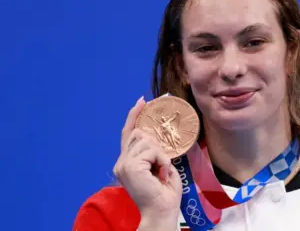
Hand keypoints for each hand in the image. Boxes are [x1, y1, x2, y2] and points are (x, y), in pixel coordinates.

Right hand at [113, 97, 181, 230]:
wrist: (161, 211)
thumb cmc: (164, 193)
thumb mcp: (160, 167)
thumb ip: (154, 152)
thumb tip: (157, 137)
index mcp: (127, 163)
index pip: (128, 134)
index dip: (134, 116)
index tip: (142, 101)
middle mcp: (121, 162)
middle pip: (139, 134)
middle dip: (156, 145)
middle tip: (163, 165)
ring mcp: (124, 164)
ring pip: (147, 140)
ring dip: (161, 155)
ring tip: (162, 172)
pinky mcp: (130, 166)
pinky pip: (153, 151)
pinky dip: (162, 161)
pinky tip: (161, 175)